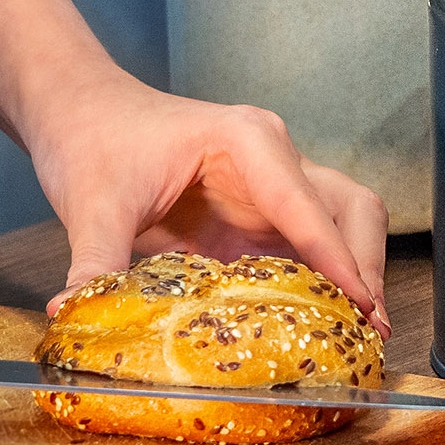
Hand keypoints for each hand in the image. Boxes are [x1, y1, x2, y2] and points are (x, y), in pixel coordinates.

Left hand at [28, 70, 390, 336]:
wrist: (84, 114)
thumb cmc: (95, 138)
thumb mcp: (92, 204)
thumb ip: (94, 260)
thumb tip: (75, 312)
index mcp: (247, 142)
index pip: (308, 207)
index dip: (338, 259)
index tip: (361, 304)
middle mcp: (275, 159)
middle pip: (351, 209)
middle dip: (366, 266)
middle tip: (369, 326)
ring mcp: (274, 186)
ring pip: (343, 225)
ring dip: (356, 274)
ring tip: (359, 330)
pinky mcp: (260, 214)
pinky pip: (309, 248)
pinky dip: (323, 283)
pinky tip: (320, 321)